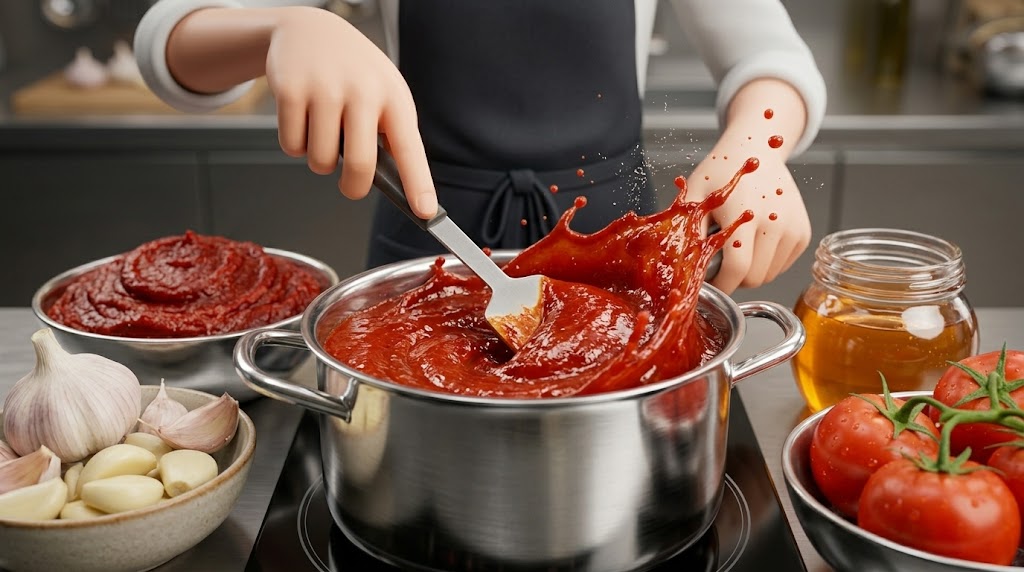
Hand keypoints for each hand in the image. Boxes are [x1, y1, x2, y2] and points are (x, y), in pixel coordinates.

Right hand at [266, 8, 436, 216]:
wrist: (310, 30)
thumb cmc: (354, 72)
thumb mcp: (384, 93)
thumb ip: (391, 135)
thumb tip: (398, 187)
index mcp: (393, 97)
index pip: (410, 148)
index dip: (418, 183)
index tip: (424, 212)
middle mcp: (362, 91)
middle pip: (359, 166)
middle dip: (353, 187)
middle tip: (351, 186)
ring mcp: (324, 89)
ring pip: (319, 161)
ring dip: (319, 160)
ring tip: (324, 132)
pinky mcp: (290, 90)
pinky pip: (292, 146)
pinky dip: (296, 143)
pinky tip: (303, 119)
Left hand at [689, 78, 811, 293]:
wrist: (756, 149)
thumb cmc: (721, 171)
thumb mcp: (695, 194)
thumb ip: (688, 230)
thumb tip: (682, 266)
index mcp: (745, 212)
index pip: (737, 268)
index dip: (721, 285)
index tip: (709, 284)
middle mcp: (775, 221)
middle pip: (754, 278)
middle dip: (733, 279)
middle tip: (719, 265)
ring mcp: (793, 227)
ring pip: (769, 275)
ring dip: (750, 272)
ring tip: (736, 249)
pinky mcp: (803, 232)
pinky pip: (782, 266)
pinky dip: (767, 263)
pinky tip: (754, 244)